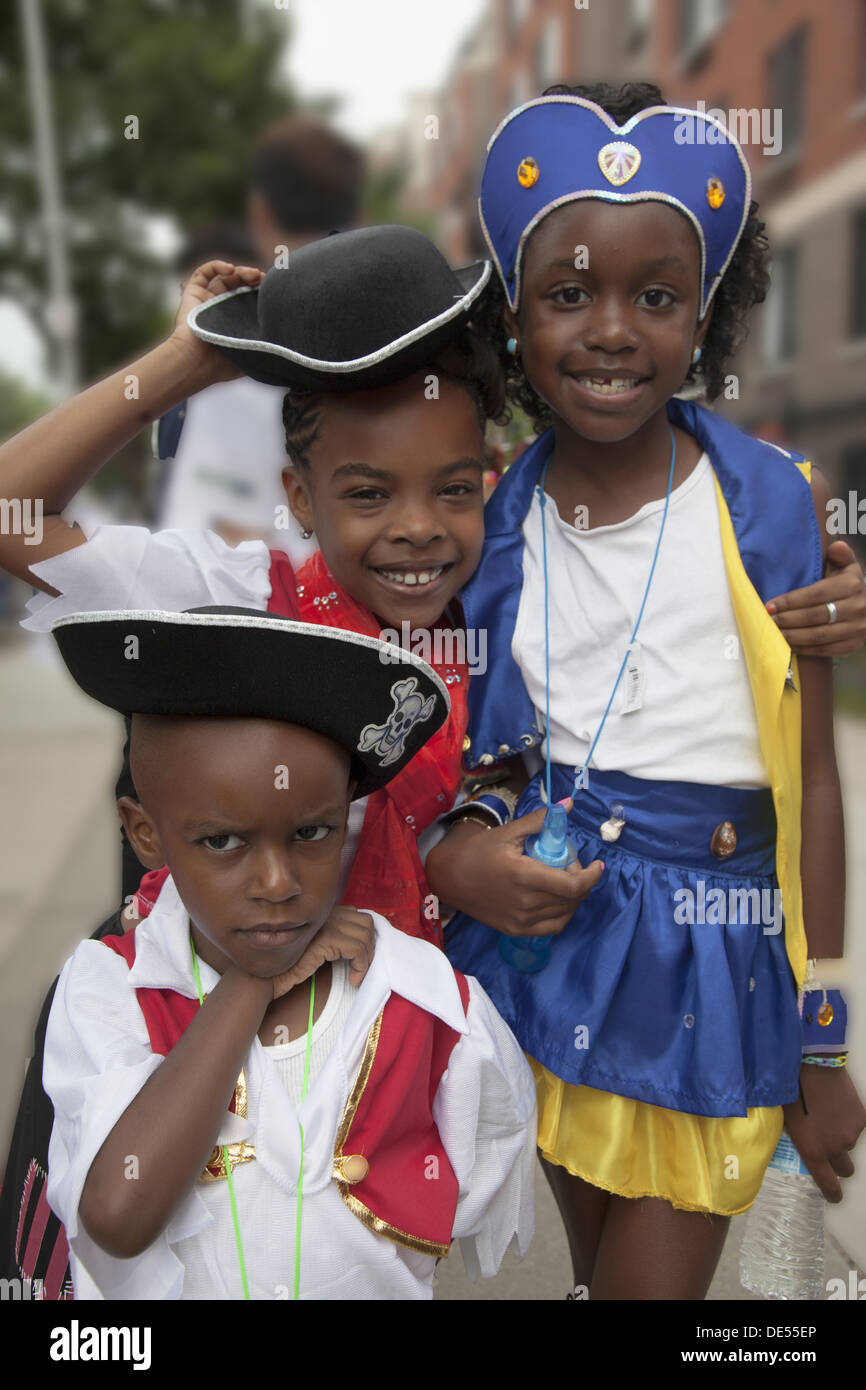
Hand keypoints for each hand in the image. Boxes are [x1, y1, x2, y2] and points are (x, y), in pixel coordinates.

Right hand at [169, 259, 264, 384]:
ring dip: (241, 271)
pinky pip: (203, 272)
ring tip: (254, 274)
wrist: (197, 362)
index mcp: (235, 321)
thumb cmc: (225, 363)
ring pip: (225, 277)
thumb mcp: (255, 353)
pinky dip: (217, 265)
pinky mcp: (192, 293)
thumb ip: (269, 345)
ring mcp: (206, 300)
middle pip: (239, 285)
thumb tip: (291, 339)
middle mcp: (221, 309)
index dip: (261, 291)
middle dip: (253, 279)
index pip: (250, 299)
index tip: (273, 290)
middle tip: (265, 280)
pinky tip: (230, 269)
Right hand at [269, 906, 375, 998]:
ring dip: (367, 959)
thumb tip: (360, 944)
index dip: (364, 937)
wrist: (263, 977)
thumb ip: (331, 939)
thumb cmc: (287, 968)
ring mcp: (325, 924)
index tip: (361, 958)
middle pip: (366, 922)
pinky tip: (353, 980)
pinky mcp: (325, 939)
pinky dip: (361, 967)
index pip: (357, 915)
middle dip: (370, 946)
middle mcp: (324, 913)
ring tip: (358, 975)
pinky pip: (357, 949)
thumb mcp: (314, 949)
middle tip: (363, 967)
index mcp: (321, 912)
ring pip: (365, 936)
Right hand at [426, 802, 603, 937]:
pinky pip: (553, 926)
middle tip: (570, 864)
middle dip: (581, 880)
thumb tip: (569, 804)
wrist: (449, 878)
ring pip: (566, 913)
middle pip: (573, 898)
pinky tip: (557, 899)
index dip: (592, 877)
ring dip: (573, 896)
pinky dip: (563, 913)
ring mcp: (522, 920)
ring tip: (563, 880)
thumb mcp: (509, 832)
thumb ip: (540, 820)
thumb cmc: (478, 851)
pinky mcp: (517, 930)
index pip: (573, 886)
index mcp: (524, 876)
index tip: (597, 865)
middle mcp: (525, 903)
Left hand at [768, 541, 865, 655]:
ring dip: (793, 636)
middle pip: (815, 616)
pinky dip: (804, 649)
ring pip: (818, 636)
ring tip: (774, 633)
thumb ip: (840, 555)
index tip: (770, 605)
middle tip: (768, 620)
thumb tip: (836, 547)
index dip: (791, 601)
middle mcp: (858, 607)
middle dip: (788, 619)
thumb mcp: (846, 566)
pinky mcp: (853, 645)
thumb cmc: (847, 583)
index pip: (815, 594)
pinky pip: (824, 650)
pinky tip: (788, 645)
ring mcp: (857, 629)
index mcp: (852, 584)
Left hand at [782, 1064, 865, 1201]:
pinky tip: (837, 1103)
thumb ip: (797, 1139)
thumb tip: (800, 1144)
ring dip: (841, 1135)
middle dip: (839, 1163)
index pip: (828, 1185)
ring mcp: (851, 1134)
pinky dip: (849, 1119)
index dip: (833, 1193)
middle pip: (845, 1169)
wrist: (814, 1066)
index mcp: (814, 1152)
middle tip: (829, 1146)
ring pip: (849, 1142)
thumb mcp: (786, 1120)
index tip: (834, 1196)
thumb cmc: (791, 1091)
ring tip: (827, 1113)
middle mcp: (835, 1148)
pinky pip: (856, 1124)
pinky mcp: (862, 1118)